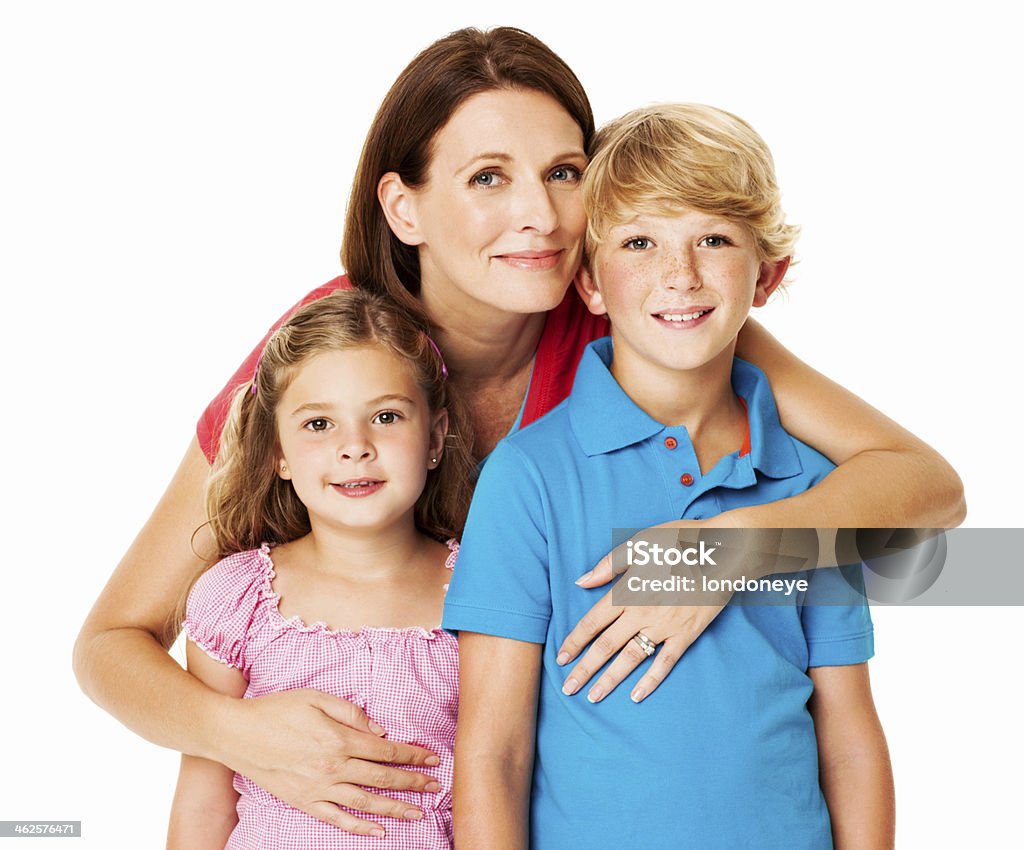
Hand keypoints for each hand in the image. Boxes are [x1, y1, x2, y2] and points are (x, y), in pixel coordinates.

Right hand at [218, 689, 442, 835]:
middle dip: (413, 782)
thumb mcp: (316, 698)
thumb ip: (351, 713)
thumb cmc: (276, 709)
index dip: (412, 755)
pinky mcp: (303, 802)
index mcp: (338, 740)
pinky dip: (360, 827)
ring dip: (395, 808)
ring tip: (418, 812)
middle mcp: (332, 768)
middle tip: (436, 787)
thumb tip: (380, 732)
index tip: (432, 758)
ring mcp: (318, 789)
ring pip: (365, 802)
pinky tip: (379, 831)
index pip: (386, 751)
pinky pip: (337, 819)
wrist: (235, 734)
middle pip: (382, 778)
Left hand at [557, 520, 729, 703]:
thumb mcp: (639, 544)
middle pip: (606, 645)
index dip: (575, 641)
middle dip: (585, 668)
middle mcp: (641, 612)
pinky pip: (665, 662)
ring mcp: (665, 626)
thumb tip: (582, 581)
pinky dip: (651, 680)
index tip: (560, 658)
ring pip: (631, 657)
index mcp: (627, 591)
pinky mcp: (686, 634)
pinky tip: (636, 695)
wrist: (723, 551)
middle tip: (568, 688)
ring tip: (593, 697)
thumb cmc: (679, 542)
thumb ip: (609, 565)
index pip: (593, 622)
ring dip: (610, 679)